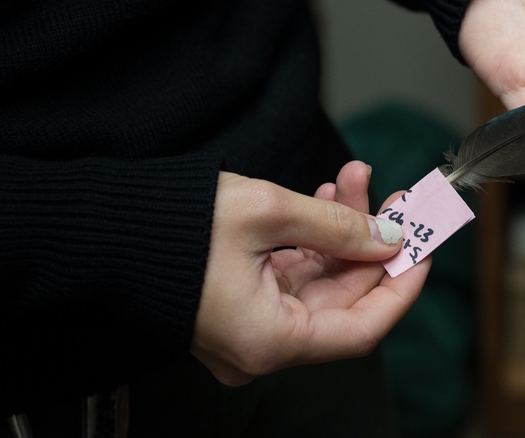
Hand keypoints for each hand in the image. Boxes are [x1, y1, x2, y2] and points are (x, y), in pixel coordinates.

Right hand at [191, 161, 429, 385]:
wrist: (100, 227)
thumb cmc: (170, 225)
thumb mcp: (267, 212)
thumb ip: (339, 226)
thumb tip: (389, 237)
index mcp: (268, 340)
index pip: (363, 328)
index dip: (402, 285)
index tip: (423, 247)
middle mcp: (260, 345)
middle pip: (342, 300)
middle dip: (372, 242)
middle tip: (392, 197)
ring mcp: (248, 326)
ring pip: (320, 281)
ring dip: (342, 231)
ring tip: (353, 179)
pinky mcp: (238, 303)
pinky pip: (292, 275)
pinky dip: (313, 239)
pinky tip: (326, 198)